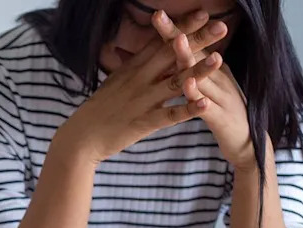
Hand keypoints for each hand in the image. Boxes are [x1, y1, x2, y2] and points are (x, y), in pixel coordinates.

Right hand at [59, 14, 227, 163]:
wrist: (80, 137)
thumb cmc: (98, 110)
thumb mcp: (114, 82)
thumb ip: (132, 67)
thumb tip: (144, 54)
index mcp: (133, 68)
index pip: (161, 43)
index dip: (182, 28)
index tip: (203, 14)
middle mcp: (139, 80)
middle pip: (172, 56)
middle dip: (197, 41)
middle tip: (222, 27)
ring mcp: (143, 101)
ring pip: (175, 83)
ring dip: (198, 71)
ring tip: (220, 59)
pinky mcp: (144, 122)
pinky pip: (169, 115)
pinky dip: (187, 109)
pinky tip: (205, 104)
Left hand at [152, 10, 256, 171]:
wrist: (247, 146)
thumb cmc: (222, 116)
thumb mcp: (208, 91)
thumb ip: (193, 75)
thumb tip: (175, 59)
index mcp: (212, 72)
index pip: (192, 46)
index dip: (176, 30)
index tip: (156, 15)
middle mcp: (218, 78)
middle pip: (195, 52)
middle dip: (178, 34)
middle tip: (160, 18)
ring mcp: (221, 97)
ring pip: (203, 75)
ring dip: (189, 58)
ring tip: (177, 42)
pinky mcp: (222, 118)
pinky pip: (207, 106)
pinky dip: (197, 96)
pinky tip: (188, 86)